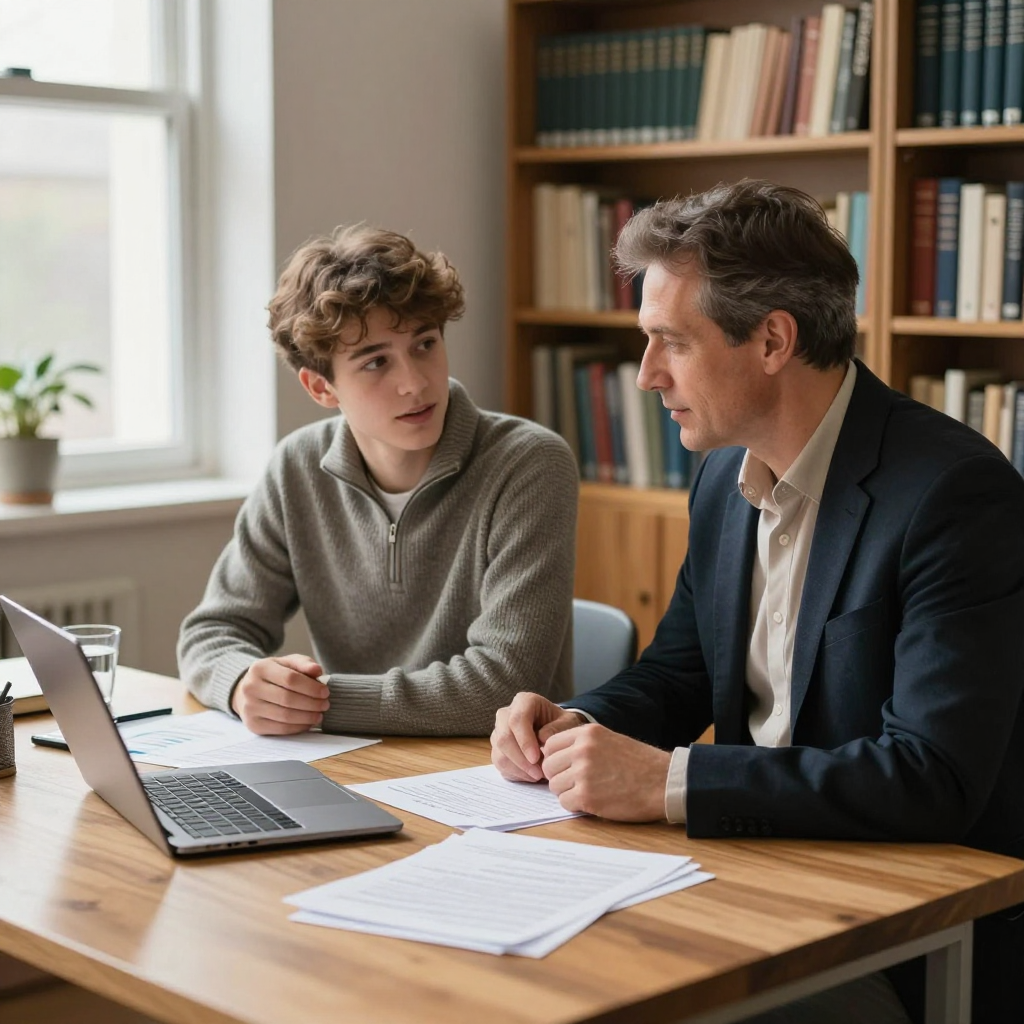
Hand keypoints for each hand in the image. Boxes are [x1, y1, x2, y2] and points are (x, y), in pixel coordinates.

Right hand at [230, 654, 329, 734]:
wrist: (250, 690)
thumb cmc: (275, 675)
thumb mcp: (288, 663)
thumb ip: (304, 664)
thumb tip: (318, 671)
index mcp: (260, 668)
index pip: (290, 678)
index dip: (311, 687)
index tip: (325, 691)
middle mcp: (250, 688)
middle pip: (288, 698)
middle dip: (312, 703)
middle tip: (325, 704)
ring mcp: (250, 708)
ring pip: (285, 716)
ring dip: (307, 717)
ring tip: (319, 714)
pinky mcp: (253, 725)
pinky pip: (281, 729)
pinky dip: (299, 727)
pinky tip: (309, 722)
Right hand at [491, 692, 586, 781]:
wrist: (556, 730)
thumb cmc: (562, 725)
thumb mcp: (568, 723)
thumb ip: (558, 728)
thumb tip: (541, 738)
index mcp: (524, 702)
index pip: (517, 720)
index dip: (524, 741)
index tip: (536, 758)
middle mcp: (506, 715)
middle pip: (504, 738)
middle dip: (521, 760)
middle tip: (539, 774)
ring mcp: (499, 732)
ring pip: (500, 754)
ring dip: (519, 769)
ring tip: (539, 775)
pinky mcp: (497, 749)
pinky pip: (500, 764)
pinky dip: (516, 774)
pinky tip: (531, 776)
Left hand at [541, 723, 670, 821]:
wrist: (663, 782)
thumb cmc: (639, 764)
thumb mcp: (609, 740)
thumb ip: (582, 744)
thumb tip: (554, 755)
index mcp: (587, 733)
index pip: (550, 745)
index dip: (555, 759)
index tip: (565, 768)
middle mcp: (582, 749)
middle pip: (548, 766)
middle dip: (559, 777)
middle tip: (576, 783)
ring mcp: (583, 772)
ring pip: (554, 785)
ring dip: (567, 792)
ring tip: (588, 792)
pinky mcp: (587, 796)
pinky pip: (565, 802)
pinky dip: (575, 805)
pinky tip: (593, 802)